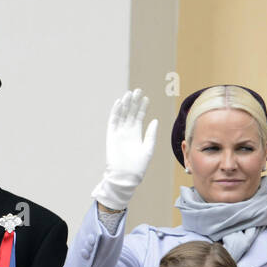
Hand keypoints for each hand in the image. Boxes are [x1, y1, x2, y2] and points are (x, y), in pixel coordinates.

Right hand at [91, 88, 156, 210]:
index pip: (139, 117)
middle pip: (130, 113)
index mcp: (137, 134)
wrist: (126, 176)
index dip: (142, 108)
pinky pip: (113, 121)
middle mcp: (127, 132)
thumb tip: (155, 120)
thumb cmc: (138, 166)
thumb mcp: (148, 148)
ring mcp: (119, 133)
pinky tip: (119, 103)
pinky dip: (116, 112)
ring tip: (129, 94)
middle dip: (134, 102)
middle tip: (137, 90)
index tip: (145, 98)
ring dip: (125, 104)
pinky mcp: (111, 136)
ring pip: (122, 115)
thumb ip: (151, 134)